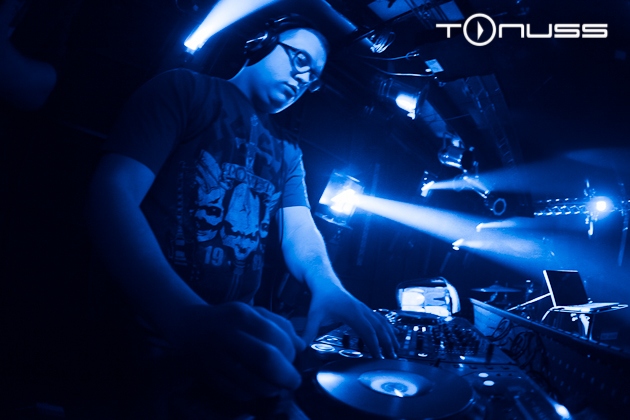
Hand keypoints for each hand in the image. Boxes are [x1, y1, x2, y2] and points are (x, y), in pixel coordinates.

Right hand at [168, 302, 304, 400]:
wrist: (188, 327)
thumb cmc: (229, 320)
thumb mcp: (254, 312)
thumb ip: (280, 325)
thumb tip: (301, 345)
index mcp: (241, 315)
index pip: (275, 335)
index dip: (290, 352)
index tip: (295, 358)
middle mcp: (227, 335)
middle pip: (265, 359)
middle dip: (286, 374)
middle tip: (294, 381)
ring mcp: (215, 357)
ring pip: (252, 381)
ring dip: (271, 388)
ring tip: (276, 385)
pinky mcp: (208, 376)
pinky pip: (237, 392)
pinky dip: (253, 394)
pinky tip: (257, 387)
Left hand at [301, 288, 398, 358]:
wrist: (324, 281)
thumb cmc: (320, 298)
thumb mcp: (313, 315)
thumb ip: (309, 331)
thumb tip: (302, 347)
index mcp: (352, 312)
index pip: (367, 331)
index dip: (374, 344)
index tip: (379, 357)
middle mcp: (362, 310)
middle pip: (379, 328)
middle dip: (387, 343)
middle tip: (393, 358)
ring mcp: (364, 309)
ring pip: (382, 323)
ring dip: (390, 336)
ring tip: (397, 350)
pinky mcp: (364, 309)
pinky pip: (380, 319)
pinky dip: (387, 328)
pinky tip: (393, 335)